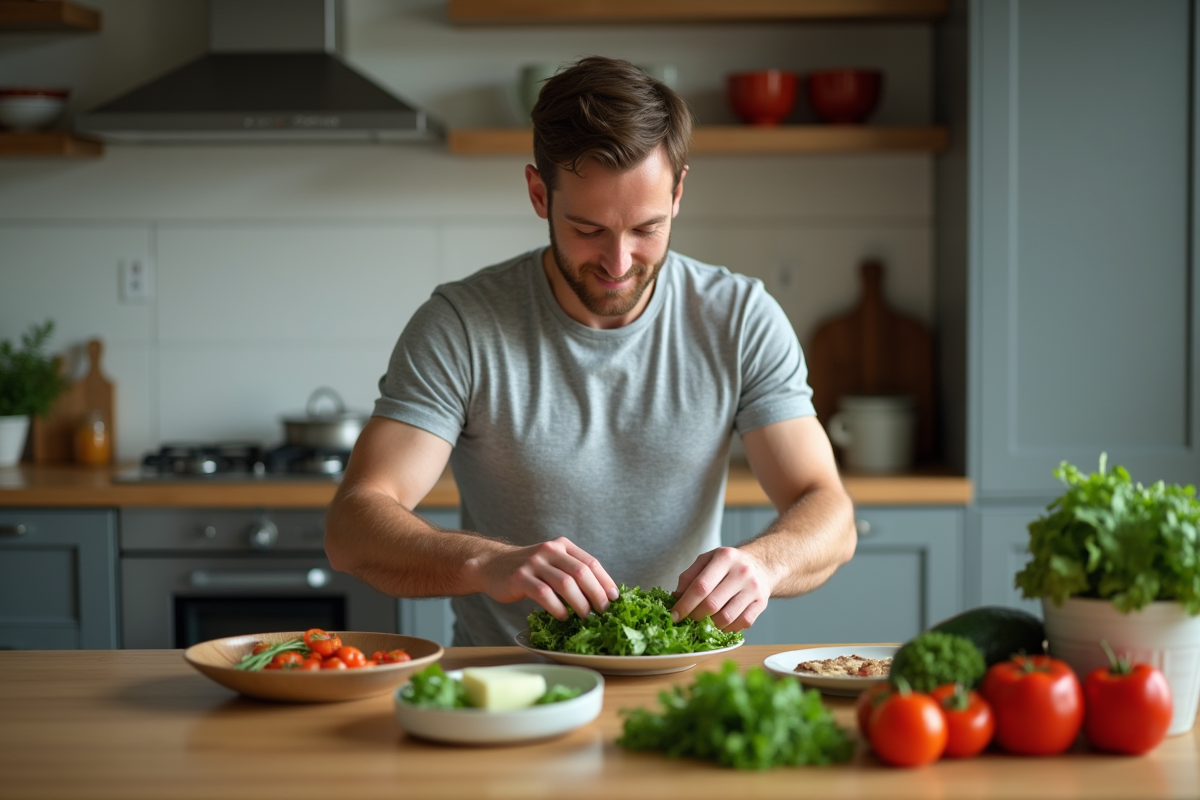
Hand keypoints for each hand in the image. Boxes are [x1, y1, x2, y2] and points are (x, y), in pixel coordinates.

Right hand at [471, 537, 618, 620]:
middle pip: (581, 573)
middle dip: (596, 594)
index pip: (591, 562)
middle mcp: (550, 550)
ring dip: (579, 604)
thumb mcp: (551, 563)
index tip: (614, 599)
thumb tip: (601, 596)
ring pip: (565, 584)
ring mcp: (534, 563)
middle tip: (602, 612)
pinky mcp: (520, 577)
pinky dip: (557, 608)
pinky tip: (563, 617)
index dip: (605, 581)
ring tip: (585, 617)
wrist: (491, 565)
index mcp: (562, 546)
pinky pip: (544, 594)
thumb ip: (571, 572)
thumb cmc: (528, 570)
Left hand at [671, 547, 771, 631]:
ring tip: (704, 622)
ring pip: (726, 617)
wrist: (761, 565)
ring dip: (711, 625)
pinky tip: (720, 624)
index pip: (700, 586)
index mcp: (725, 558)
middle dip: (695, 617)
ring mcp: (753, 588)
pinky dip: (727, 628)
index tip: (674, 616)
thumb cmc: (728, 564)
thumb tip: (676, 598)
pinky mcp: (761, 603)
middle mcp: (741, 572)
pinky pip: (742, 623)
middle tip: (688, 620)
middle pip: (712, 604)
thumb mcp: (707, 560)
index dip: (685, 604)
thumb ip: (689, 576)